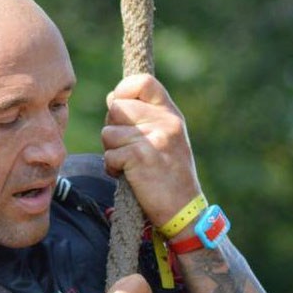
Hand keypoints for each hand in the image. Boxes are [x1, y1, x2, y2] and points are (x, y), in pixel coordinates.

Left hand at [101, 73, 203, 228]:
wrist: (184, 211)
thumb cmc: (170, 177)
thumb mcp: (166, 139)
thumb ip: (143, 118)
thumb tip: (111, 99)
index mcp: (171, 114)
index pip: (143, 82)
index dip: (123, 91)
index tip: (119, 108)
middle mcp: (165, 122)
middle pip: (117, 108)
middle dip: (113, 128)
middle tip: (125, 148)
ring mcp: (154, 139)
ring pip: (108, 132)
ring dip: (111, 151)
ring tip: (129, 165)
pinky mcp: (140, 158)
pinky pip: (109, 155)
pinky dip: (112, 169)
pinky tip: (128, 177)